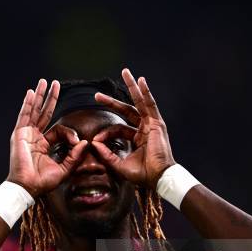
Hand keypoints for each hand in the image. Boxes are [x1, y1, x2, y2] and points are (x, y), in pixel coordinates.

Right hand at [6, 79, 87, 196]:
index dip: (70, 134)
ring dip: (39, 95)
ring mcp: (26, 134)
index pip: (58, 130)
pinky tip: (31, 92)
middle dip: (50, 98)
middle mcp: (34, 137)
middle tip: (56, 84)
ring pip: (34, 110)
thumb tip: (85, 143)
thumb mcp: (64, 169)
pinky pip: (24, 116)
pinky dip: (28, 104)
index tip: (76, 143)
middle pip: (44, 113)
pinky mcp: (19, 134)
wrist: (28, 187)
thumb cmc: (43, 182)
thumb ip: (75, 156)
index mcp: (44, 145)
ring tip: (44, 82)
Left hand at [92, 68, 175, 188]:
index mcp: (137, 139)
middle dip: (111, 102)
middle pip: (126, 110)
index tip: (96, 140)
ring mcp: (151, 125)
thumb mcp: (119, 165)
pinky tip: (140, 81)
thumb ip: (106, 154)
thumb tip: (93, 143)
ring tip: (125, 72)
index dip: (105, 133)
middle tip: (96, 96)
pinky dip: (145, 92)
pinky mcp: (157, 123)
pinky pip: (150, 104)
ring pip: (139, 101)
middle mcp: (144, 129)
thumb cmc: (142, 174)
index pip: (118, 129)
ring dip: (132, 87)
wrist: (158, 177)